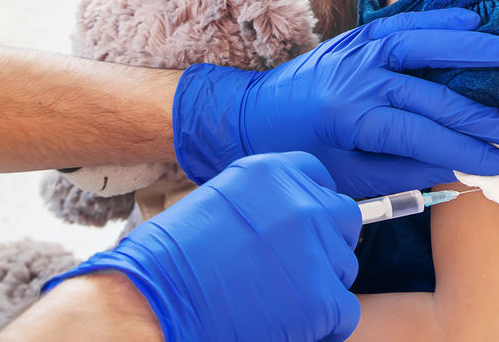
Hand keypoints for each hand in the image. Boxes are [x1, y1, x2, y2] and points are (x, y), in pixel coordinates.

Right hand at [41, 152, 360, 341]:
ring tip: (281, 300)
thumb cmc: (172, 259)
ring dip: (323, 285)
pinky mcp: (321, 297)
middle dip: (325, 245)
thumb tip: (293, 217)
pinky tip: (293, 325)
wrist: (152, 300)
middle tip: (294, 270)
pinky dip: (326, 325)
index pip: (320, 179)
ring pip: (344, 268)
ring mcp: (314, 249)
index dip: (313, 207)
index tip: (303, 229)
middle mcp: (301, 203)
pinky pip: (346, 312)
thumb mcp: (219, 202)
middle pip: (343, 220)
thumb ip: (264, 202)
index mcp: (272, 173)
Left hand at [172, 8, 498, 197]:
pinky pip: (403, 24)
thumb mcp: (346, 176)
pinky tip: (471, 21)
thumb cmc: (299, 153)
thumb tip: (458, 167)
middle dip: (481, 115)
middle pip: (432, 95)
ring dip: (469, 48)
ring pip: (422, 43)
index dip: (466, 150)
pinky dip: (438, 21)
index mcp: (351, 118)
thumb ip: (402, 170)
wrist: (251, 114)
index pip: (423, 134)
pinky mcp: (358, 36)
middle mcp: (357, 78)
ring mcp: (357, 50)